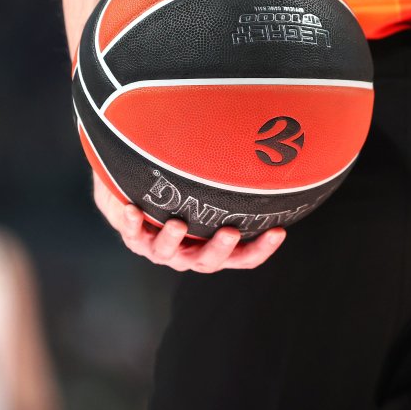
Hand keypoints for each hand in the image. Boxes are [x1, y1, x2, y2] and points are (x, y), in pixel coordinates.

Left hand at [91, 175, 285, 272]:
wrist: (141, 201)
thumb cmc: (185, 198)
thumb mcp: (210, 196)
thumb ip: (231, 184)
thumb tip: (262, 147)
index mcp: (213, 248)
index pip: (244, 257)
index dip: (262, 248)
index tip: (278, 231)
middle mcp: (189, 254)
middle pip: (208, 262)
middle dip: (220, 248)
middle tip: (231, 232)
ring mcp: (162, 251)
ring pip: (168, 254)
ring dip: (172, 240)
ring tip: (177, 223)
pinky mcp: (136, 240)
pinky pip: (133, 236)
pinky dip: (132, 223)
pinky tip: (133, 209)